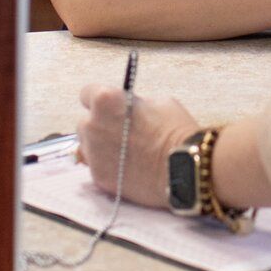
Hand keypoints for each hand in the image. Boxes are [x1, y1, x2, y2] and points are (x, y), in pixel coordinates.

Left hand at [76, 83, 198, 207]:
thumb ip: (135, 104)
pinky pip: (96, 166)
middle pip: (85, 122)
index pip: (86, 93)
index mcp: (105, 100)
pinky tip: (127, 167)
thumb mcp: (158, 102)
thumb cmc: (175, 130)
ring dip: (99, 146)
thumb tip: (130, 109)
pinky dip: (108, 165)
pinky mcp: (99, 177)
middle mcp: (93, 126)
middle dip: (99, 124)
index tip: (110, 105)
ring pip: (87, 146)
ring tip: (123, 151)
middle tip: (121, 130)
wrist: (184, 168)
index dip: (100, 100)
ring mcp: (93, 154)